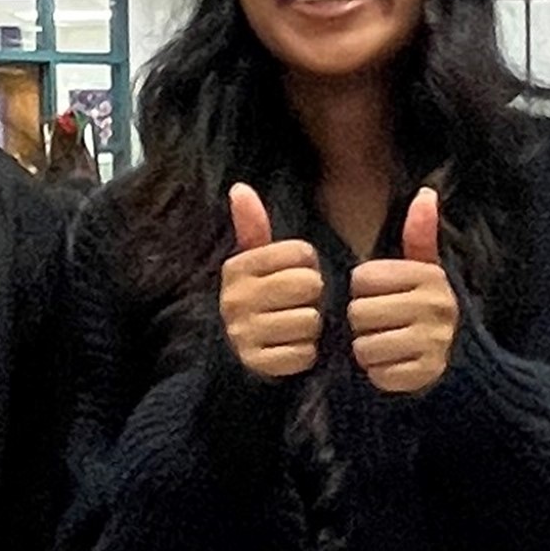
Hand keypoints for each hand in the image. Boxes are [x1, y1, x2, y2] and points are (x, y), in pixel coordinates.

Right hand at [216, 185, 328, 384]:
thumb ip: (251, 226)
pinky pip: (304, 354)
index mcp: (238, 267)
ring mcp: (244, 332)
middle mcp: (236, 297)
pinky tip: (292, 350)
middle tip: (299, 305)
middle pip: (308, 285)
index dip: (308, 266)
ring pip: (309, 321)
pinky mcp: (257, 363)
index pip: (302, 253)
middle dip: (313, 297)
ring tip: (295, 328)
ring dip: (311, 328)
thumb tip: (239, 187)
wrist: (236, 357)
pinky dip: (306, 355)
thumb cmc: (258, 299)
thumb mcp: (252, 263)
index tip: (295, 277)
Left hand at [344, 186, 460, 399]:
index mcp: (428, 277)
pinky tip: (394, 365)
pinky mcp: (425, 376)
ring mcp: (431, 343)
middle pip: (359, 313)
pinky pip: (378, 375)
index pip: (362, 278)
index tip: (381, 296)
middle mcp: (434, 307)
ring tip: (385, 345)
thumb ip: (420, 234)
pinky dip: (380, 374)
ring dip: (367, 351)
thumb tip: (426, 193)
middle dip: (362, 322)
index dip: (363, 290)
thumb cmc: (429, 308)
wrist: (464, 360)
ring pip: (364, 347)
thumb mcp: (427, 270)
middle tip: (381, 324)